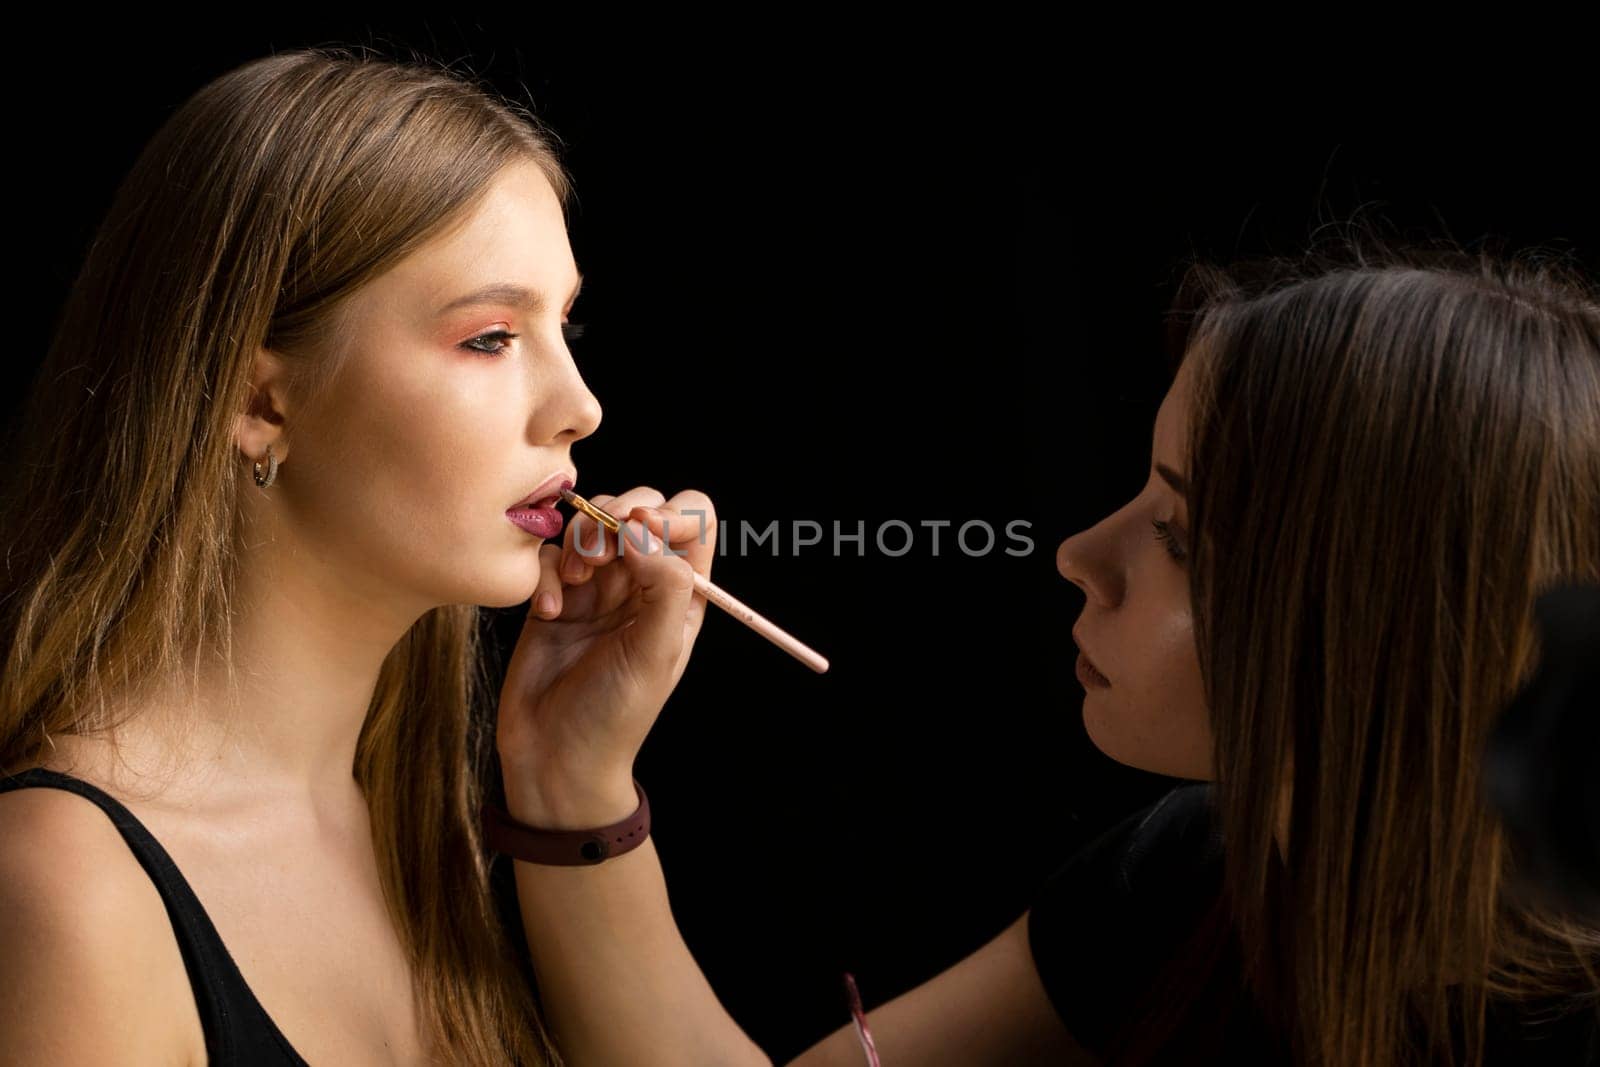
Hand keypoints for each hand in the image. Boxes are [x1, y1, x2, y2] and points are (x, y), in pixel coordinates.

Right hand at [494, 487, 716, 823]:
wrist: (554, 756)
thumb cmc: (614, 715)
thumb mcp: (655, 653)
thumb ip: (664, 585)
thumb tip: (642, 528)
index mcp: (681, 594)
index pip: (694, 521)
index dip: (670, 512)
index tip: (640, 527)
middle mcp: (642, 582)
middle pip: (640, 506)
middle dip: (616, 516)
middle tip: (599, 554)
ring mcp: (597, 586)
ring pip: (592, 522)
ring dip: (580, 539)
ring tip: (575, 581)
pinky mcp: (555, 595)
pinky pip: (549, 553)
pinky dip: (546, 570)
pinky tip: (548, 610)